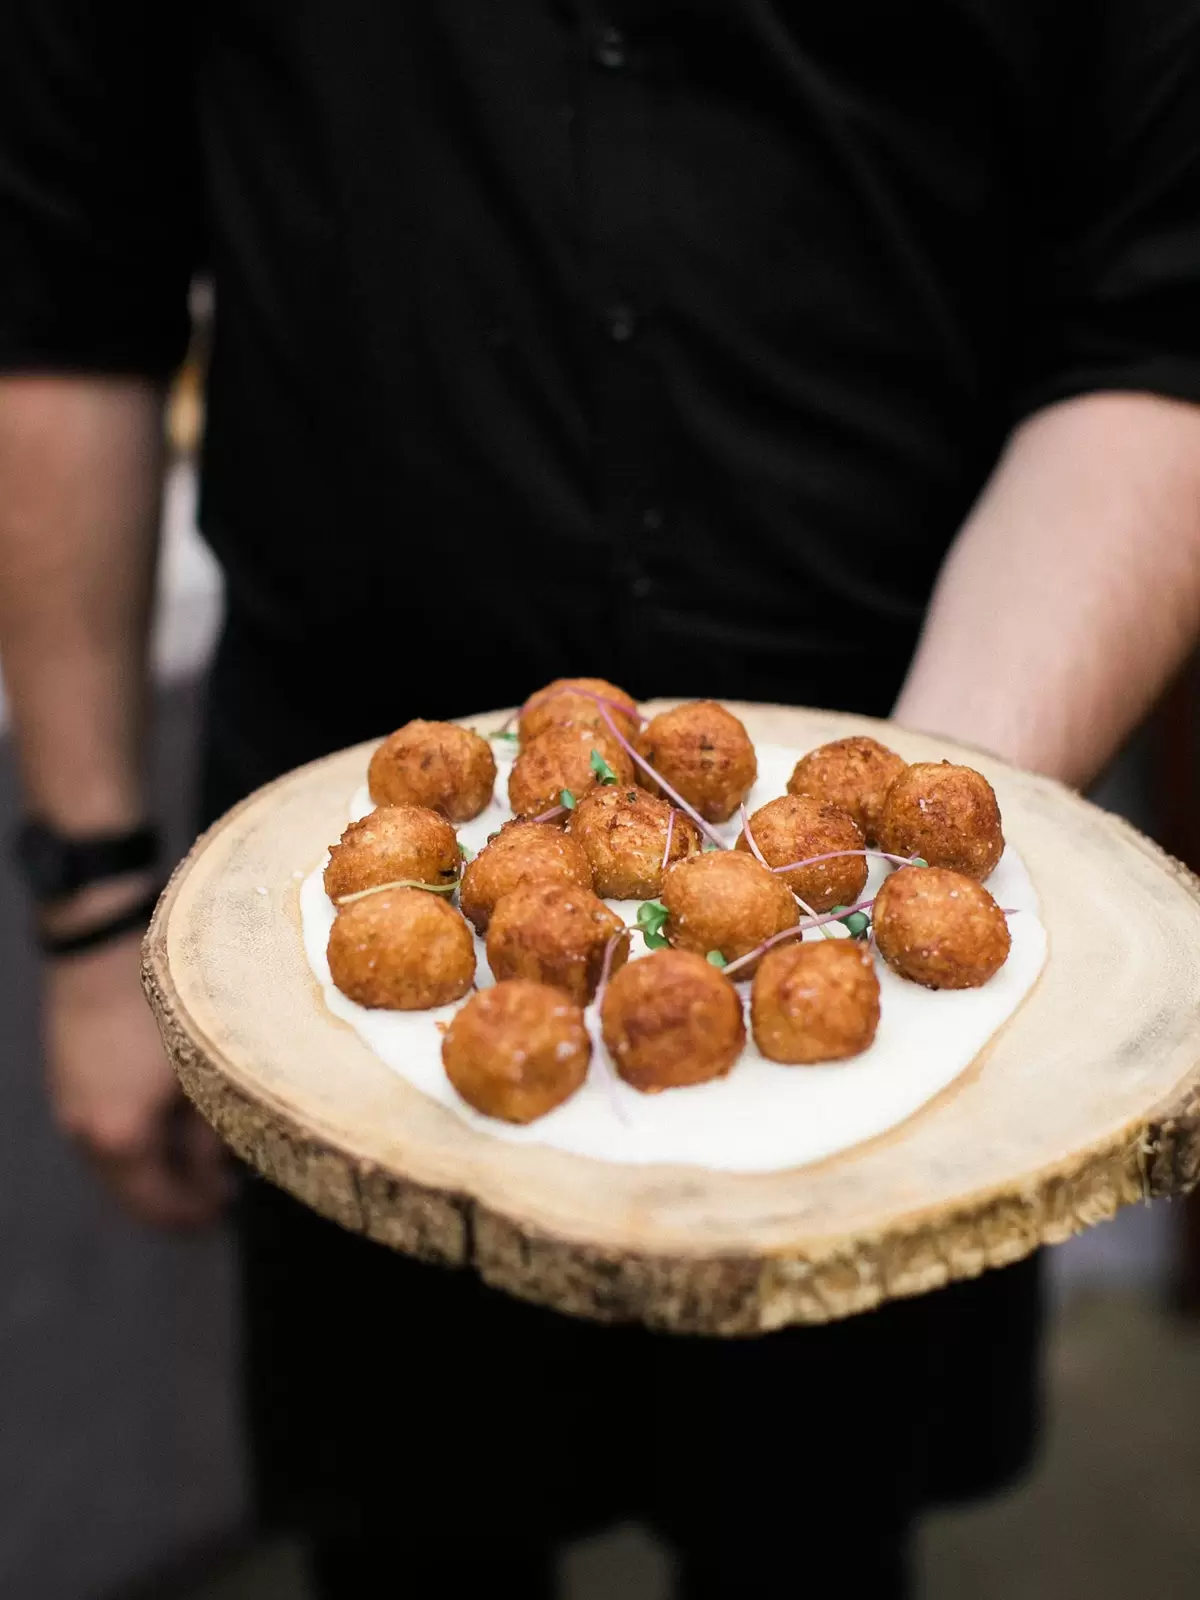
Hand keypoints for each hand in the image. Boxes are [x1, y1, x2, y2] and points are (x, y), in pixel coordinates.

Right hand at [44, 928, 230, 1227]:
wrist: (105, 944)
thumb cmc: (168, 1001)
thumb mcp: (205, 1070)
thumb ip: (212, 1130)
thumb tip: (221, 1167)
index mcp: (122, 1137)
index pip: (159, 1206)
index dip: (195, 1213)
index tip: (227, 1207)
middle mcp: (88, 1133)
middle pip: (135, 1191)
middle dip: (179, 1192)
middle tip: (222, 1184)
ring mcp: (73, 1109)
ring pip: (120, 1163)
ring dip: (160, 1164)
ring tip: (206, 1148)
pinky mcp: (70, 1084)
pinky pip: (108, 1132)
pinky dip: (141, 1138)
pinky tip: (175, 1117)